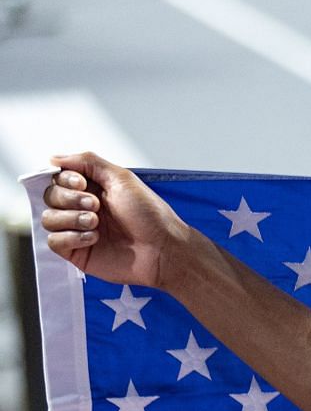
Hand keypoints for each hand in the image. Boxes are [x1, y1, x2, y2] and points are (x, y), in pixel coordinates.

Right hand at [39, 151, 194, 290]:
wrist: (163, 250)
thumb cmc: (151, 216)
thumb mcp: (121, 178)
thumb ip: (88, 162)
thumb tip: (56, 158)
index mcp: (92, 189)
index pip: (57, 178)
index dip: (64, 179)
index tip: (83, 183)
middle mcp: (83, 208)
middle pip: (50, 196)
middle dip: (70, 198)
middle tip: (96, 205)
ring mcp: (79, 231)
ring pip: (48, 218)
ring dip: (71, 218)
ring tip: (96, 223)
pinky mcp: (78, 252)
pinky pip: (54, 242)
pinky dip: (71, 237)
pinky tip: (93, 238)